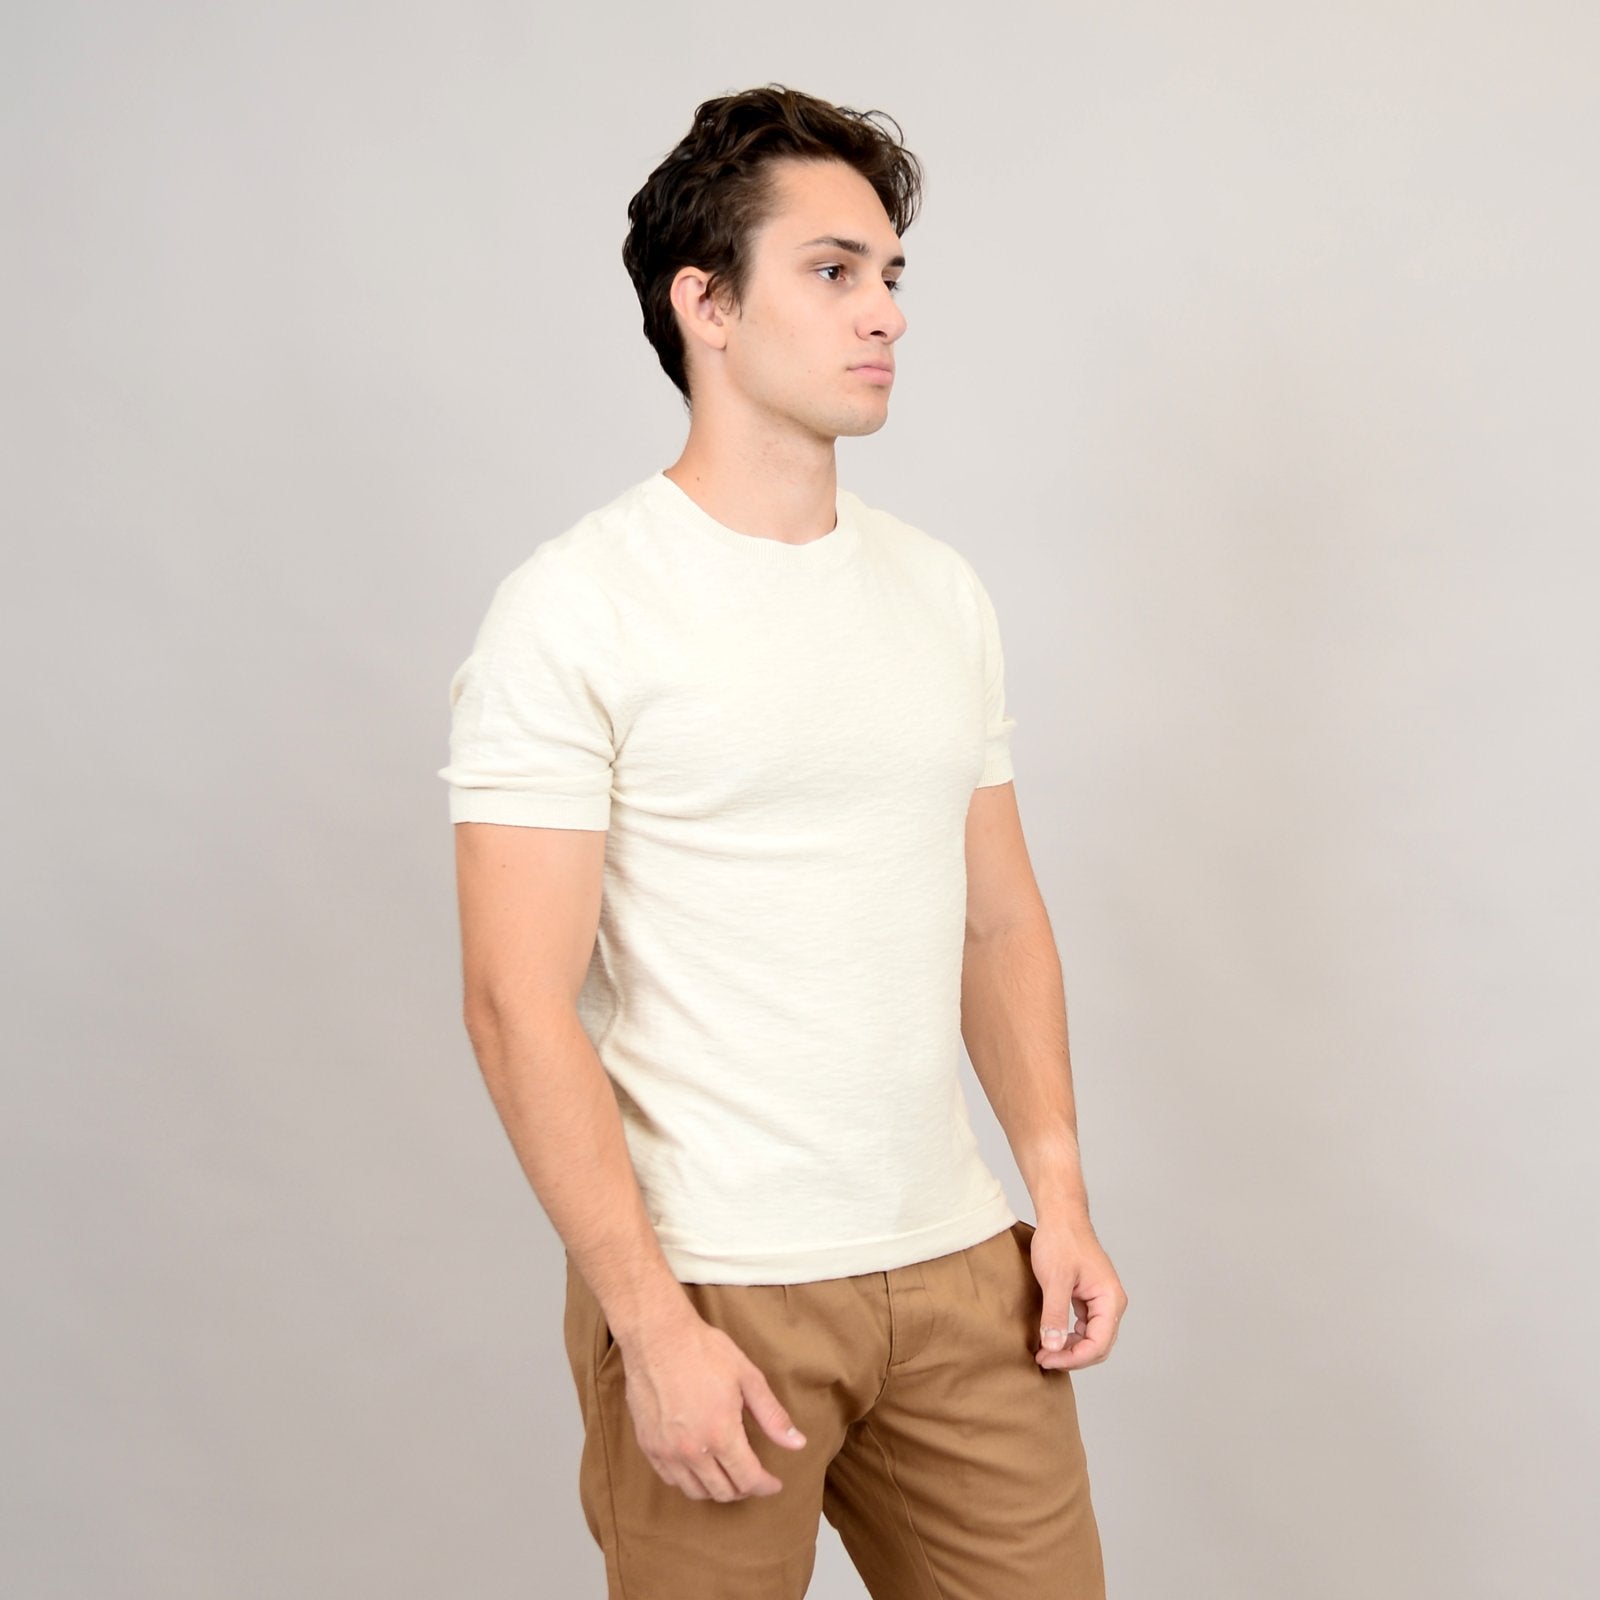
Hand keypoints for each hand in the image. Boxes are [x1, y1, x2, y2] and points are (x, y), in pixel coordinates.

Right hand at [615, 1308, 807, 1501]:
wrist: (657, 1336)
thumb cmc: (704, 1351)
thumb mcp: (747, 1377)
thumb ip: (772, 1415)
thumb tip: (797, 1443)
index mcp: (721, 1434)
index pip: (748, 1479)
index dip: (765, 1486)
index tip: (773, 1483)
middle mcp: (692, 1450)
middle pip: (723, 1491)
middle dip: (744, 1488)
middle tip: (753, 1475)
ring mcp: (666, 1451)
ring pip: (696, 1491)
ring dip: (716, 1488)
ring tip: (727, 1473)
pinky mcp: (648, 1445)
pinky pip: (671, 1479)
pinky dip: (689, 1480)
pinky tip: (698, 1465)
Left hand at [1027, 1219, 1126, 1370]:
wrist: (1060, 1215)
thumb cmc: (1061, 1240)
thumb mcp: (1055, 1280)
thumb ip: (1056, 1315)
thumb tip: (1054, 1347)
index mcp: (1110, 1299)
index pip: (1098, 1344)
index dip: (1072, 1358)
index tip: (1047, 1359)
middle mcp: (1111, 1303)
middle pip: (1098, 1346)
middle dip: (1071, 1357)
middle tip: (1042, 1359)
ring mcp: (1101, 1301)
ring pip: (1092, 1339)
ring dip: (1070, 1350)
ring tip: (1045, 1352)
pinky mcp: (1089, 1297)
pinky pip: (1085, 1327)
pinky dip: (1069, 1336)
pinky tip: (1052, 1338)